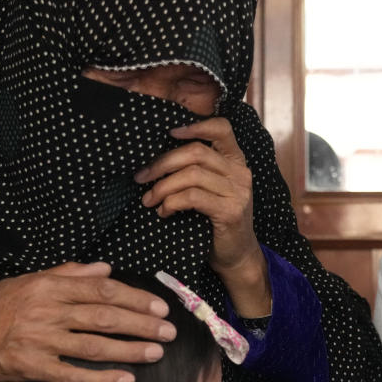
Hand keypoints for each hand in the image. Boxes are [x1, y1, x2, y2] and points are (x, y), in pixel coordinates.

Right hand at [0, 261, 173, 381]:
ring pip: (93, 346)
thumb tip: (104, 268)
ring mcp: (39, 341)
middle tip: (169, 331)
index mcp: (48, 287)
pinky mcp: (32, 368)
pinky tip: (125, 379)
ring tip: (155, 352)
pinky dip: (101, 379)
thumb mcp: (27, 280)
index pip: (102, 289)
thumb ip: (67, 273)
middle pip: (104, 317)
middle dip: (141, 324)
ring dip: (129, 350)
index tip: (159, 306)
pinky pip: (73, 376)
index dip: (135, 297)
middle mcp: (46, 311)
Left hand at [136, 119, 268, 314]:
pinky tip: (163, 212)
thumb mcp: (210, 190)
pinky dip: (172, 202)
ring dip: (163, 186)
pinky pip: (193, 197)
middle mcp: (240, 172)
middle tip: (141, 177)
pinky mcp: (230, 211)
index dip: (195, 126)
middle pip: (196, 152)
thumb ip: (196, 170)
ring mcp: (238, 192)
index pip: (222, 128)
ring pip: (192, 175)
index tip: (169, 132)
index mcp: (235, 161)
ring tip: (149, 200)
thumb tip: (155, 158)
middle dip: (162, 163)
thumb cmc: (215, 221)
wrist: (236, 256)